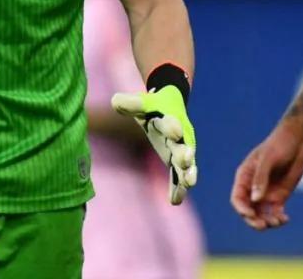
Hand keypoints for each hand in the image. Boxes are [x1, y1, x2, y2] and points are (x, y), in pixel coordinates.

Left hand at [111, 86, 196, 203]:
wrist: (170, 106)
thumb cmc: (153, 105)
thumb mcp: (142, 102)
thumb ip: (130, 103)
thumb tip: (114, 101)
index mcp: (171, 118)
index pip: (172, 122)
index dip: (173, 127)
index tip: (175, 132)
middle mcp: (180, 136)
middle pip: (183, 145)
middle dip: (185, 152)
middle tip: (185, 158)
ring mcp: (181, 150)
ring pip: (186, 164)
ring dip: (187, 173)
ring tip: (188, 183)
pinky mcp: (177, 161)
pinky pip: (178, 176)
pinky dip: (178, 188)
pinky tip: (175, 201)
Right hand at [231, 119, 302, 230]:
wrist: (299, 139)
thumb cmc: (280, 144)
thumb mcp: (268, 158)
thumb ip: (261, 178)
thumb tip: (255, 199)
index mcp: (245, 177)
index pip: (237, 198)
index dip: (241, 209)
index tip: (251, 215)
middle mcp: (254, 187)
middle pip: (248, 210)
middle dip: (253, 220)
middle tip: (263, 225)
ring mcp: (267, 193)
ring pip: (261, 215)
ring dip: (267, 222)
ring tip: (278, 221)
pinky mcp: (280, 196)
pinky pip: (275, 213)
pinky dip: (278, 219)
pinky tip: (285, 219)